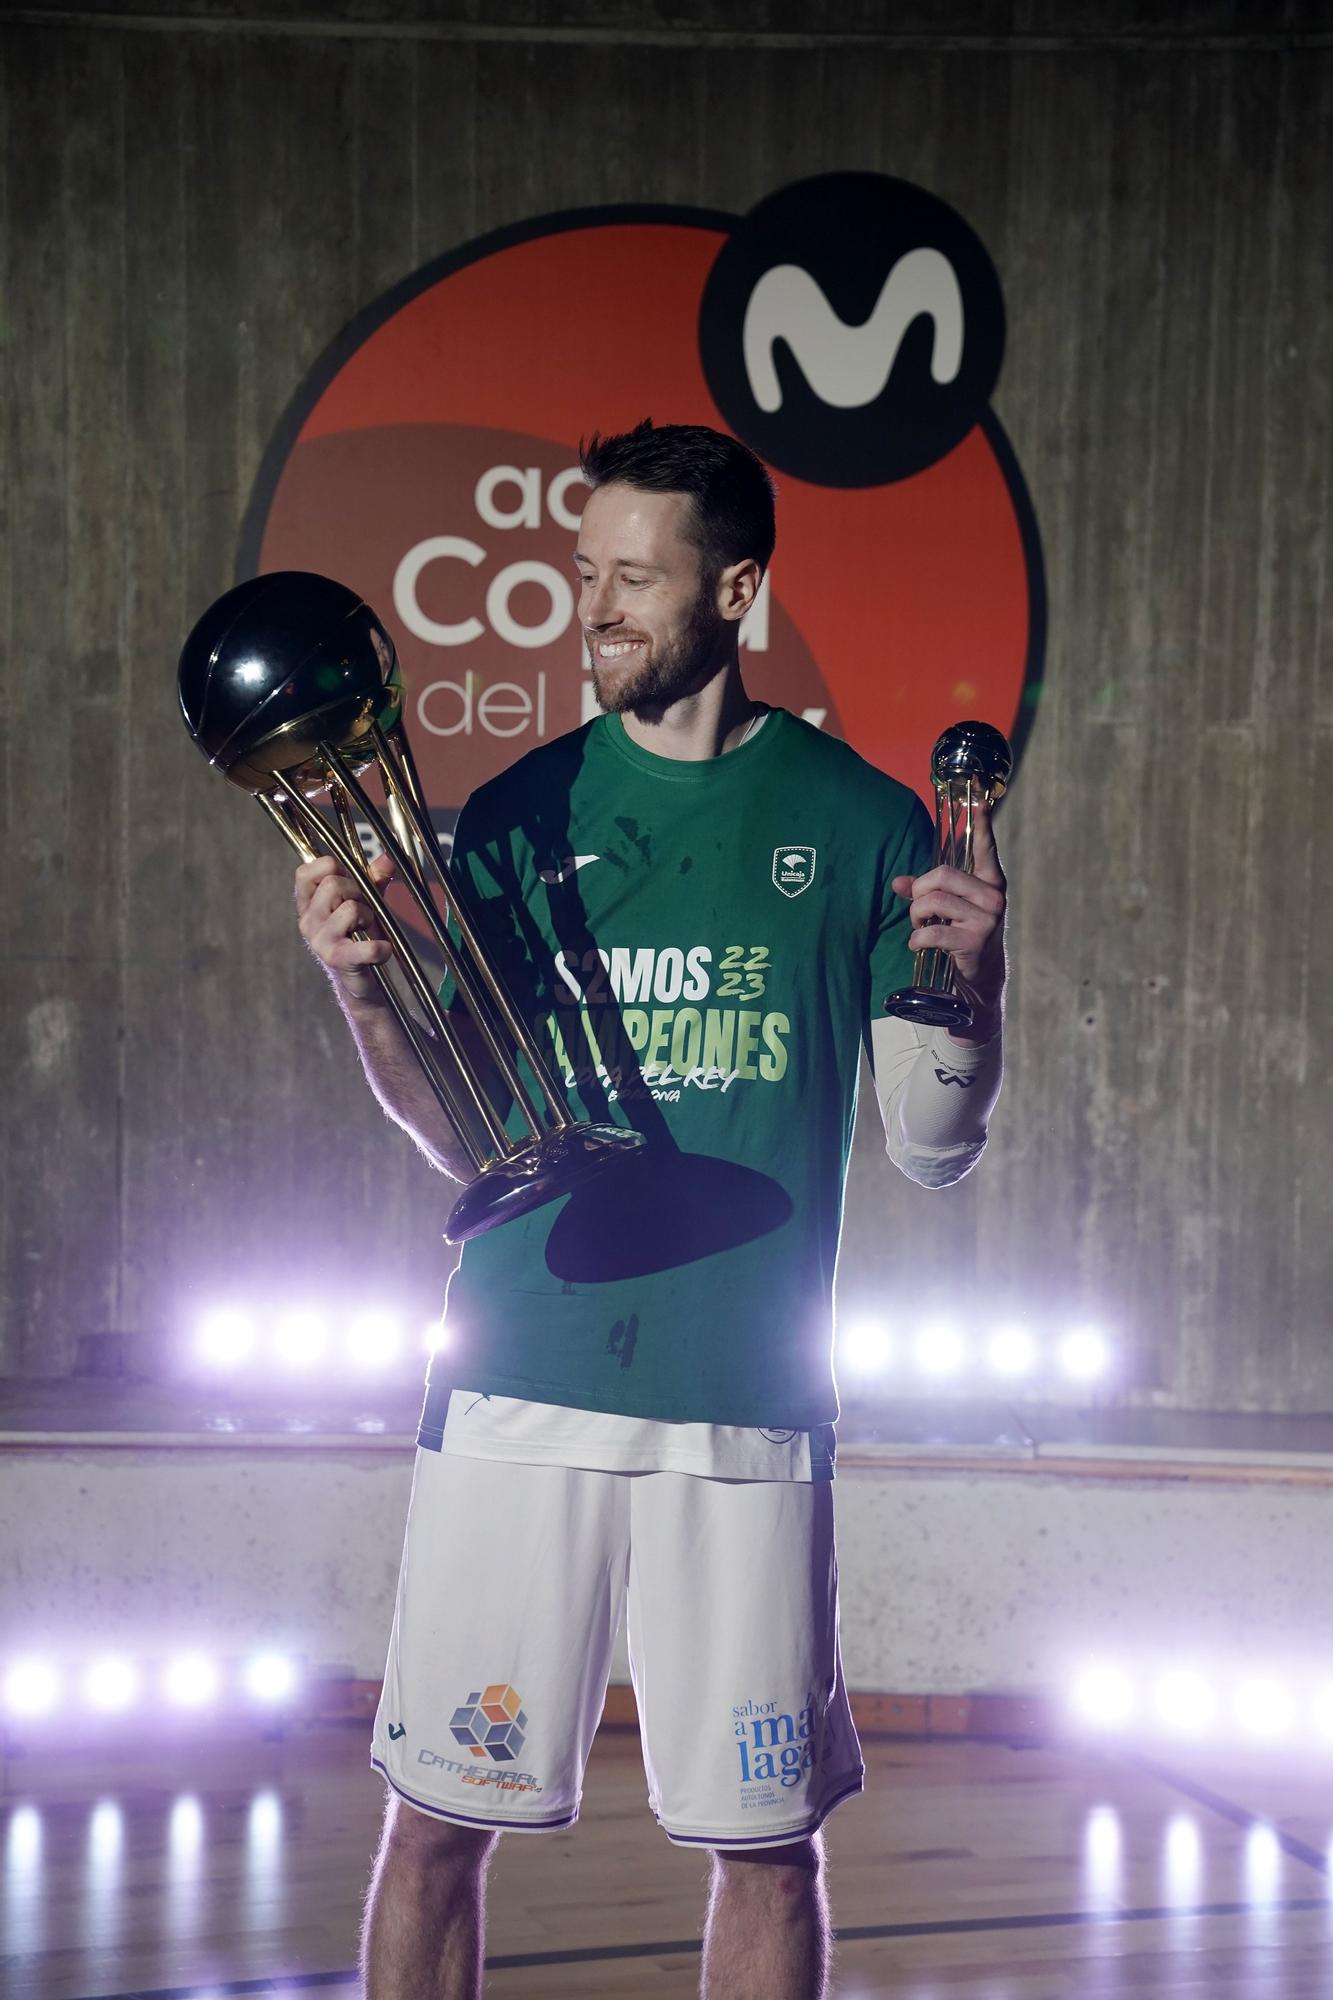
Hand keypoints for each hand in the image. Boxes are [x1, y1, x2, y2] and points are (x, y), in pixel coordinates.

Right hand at [295, 851, 395, 1002]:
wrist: (356, 977)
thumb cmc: (356, 932)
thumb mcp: (362, 901)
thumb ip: (372, 878)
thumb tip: (388, 859)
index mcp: (307, 904)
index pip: (305, 872)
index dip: (331, 868)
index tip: (347, 879)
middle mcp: (307, 920)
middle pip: (333, 884)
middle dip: (357, 891)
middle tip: (362, 908)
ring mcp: (320, 940)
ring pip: (351, 908)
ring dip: (369, 916)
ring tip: (367, 928)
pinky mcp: (338, 959)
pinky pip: (367, 946)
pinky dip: (381, 947)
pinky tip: (384, 949)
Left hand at [892, 796, 1006, 1033]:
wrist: (980, 983)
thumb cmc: (963, 937)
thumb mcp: (948, 911)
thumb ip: (924, 892)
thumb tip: (897, 883)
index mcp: (990, 883)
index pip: (986, 848)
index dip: (981, 823)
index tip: (979, 798)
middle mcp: (993, 897)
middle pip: (943, 875)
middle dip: (920, 890)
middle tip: (918, 908)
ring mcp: (986, 919)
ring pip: (934, 901)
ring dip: (916, 916)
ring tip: (919, 927)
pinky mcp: (974, 941)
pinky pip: (932, 930)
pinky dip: (917, 938)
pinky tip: (919, 945)